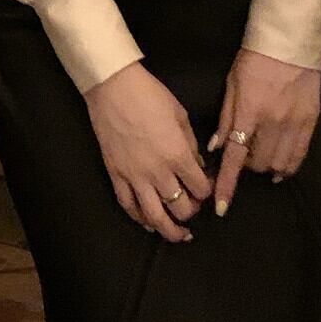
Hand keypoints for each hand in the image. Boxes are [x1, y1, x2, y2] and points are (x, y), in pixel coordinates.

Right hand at [83, 61, 213, 242]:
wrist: (113, 86)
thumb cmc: (149, 94)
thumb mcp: (180, 114)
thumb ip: (191, 144)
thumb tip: (197, 164)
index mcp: (177, 155)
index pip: (201, 189)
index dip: (207, 192)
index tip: (206, 187)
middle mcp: (157, 172)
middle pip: (181, 208)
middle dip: (191, 211)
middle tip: (192, 205)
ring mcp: (134, 176)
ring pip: (154, 216)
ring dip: (169, 230)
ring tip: (178, 235)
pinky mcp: (115, 174)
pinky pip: (128, 205)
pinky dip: (139, 219)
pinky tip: (148, 223)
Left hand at [210, 47, 320, 215]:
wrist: (290, 43)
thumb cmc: (254, 59)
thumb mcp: (232, 84)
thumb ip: (226, 118)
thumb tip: (216, 148)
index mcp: (249, 112)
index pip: (235, 157)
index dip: (228, 184)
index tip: (221, 206)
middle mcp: (273, 122)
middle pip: (257, 163)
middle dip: (246, 166)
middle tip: (242, 155)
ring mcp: (294, 124)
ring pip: (279, 164)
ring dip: (265, 167)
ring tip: (260, 159)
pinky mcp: (311, 122)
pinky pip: (299, 156)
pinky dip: (288, 167)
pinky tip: (280, 168)